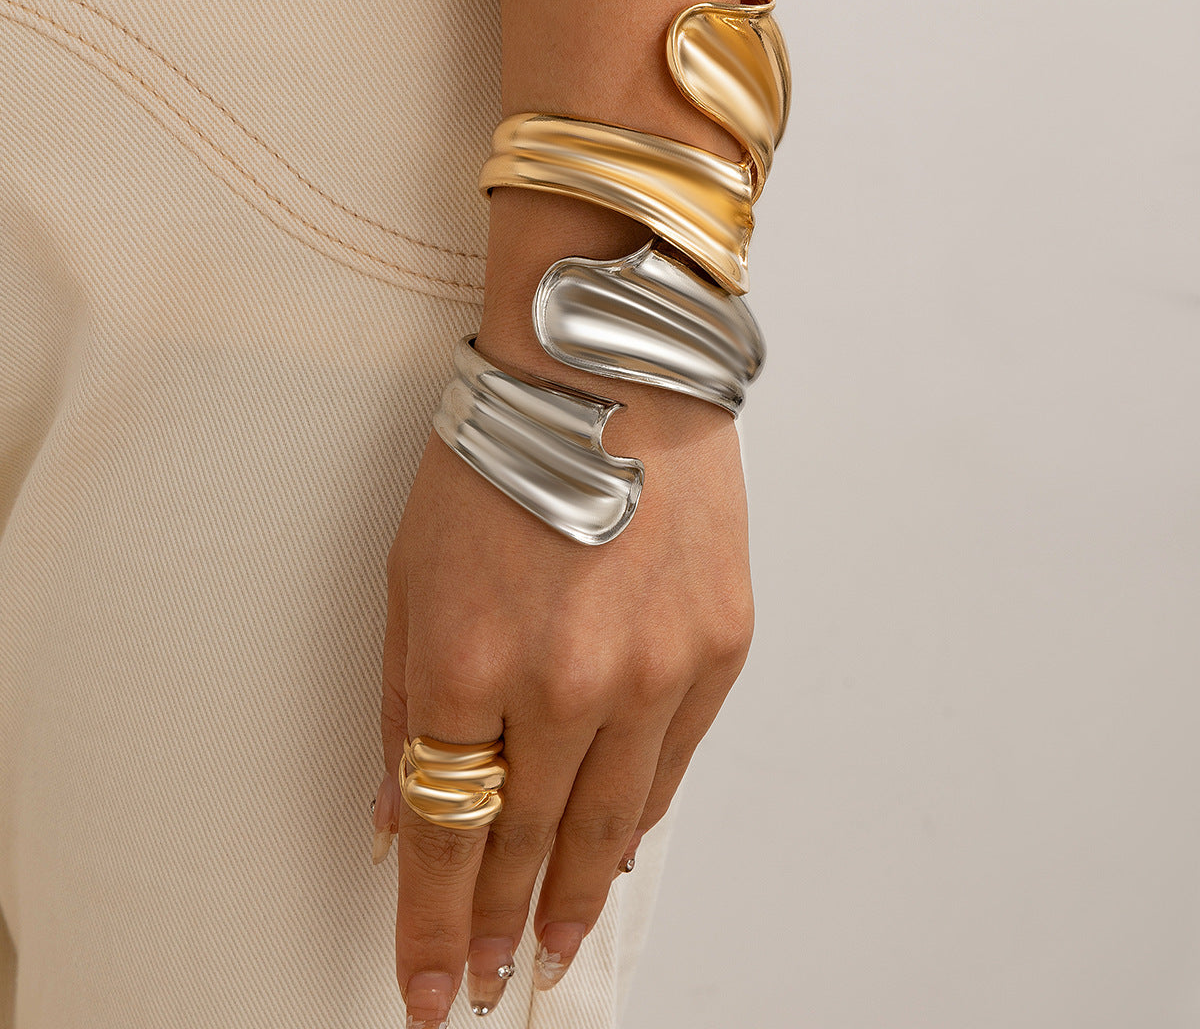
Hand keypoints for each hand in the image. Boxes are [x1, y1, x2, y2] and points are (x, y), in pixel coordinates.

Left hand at [370, 324, 754, 1023]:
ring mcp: (657, 668)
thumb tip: (401, 816)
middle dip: (505, 924)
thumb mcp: (412, 574)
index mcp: (471, 663)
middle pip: (531, 845)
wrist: (606, 365)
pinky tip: (618, 848)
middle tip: (494, 977)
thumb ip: (404, 705)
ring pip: (613, 824)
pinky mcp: (718, 645)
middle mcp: (570, 683)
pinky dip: (641, 814)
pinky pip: (675, 764)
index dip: (436, 928)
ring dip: (579, 892)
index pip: (449, 839)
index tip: (430, 988)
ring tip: (558, 941)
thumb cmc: (496, 451)